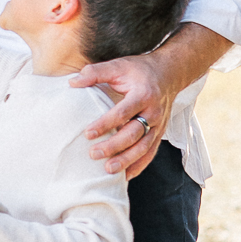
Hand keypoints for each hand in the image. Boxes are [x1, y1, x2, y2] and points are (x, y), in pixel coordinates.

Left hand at [72, 55, 170, 178]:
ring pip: (143, 147)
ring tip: (108, 170)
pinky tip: (125, 176)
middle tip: (93, 154)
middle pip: (133, 134)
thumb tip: (72, 83)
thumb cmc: (139, 70)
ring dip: (126, 160)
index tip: (87, 133)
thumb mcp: (118, 65)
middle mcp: (153, 112)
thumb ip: (95, 72)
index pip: (123, 113)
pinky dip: (139, 166)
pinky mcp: (160, 134)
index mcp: (142, 94)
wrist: (168, 74)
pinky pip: (151, 153)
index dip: (105, 124)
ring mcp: (159, 125)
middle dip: (113, 146)